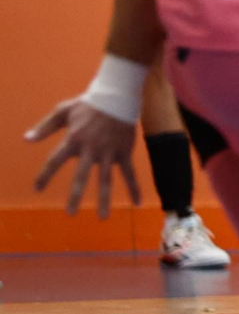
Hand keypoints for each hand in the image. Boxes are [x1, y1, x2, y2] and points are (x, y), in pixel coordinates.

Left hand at [26, 97, 141, 217]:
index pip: (55, 160)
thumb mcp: (63, 111)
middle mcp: (91, 149)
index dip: (45, 175)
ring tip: (102, 217)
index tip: (37, 188)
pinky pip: (129, 172)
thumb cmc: (88, 105)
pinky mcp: (123, 152)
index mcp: (74, 139)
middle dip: (76, 195)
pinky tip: (136, 203)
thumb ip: (45, 126)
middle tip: (71, 213)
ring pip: (106, 179)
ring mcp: (109, 152)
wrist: (117, 96)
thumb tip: (26, 139)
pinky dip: (134, 187)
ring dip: (104, 198)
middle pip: (82, 175)